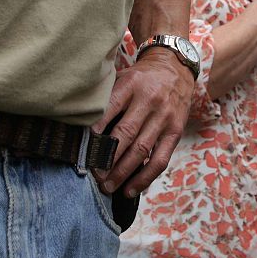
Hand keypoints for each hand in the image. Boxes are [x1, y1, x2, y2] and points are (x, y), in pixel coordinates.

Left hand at [97, 48, 191, 197]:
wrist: (176, 68)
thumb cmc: (141, 77)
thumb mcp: (123, 77)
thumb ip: (107, 97)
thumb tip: (81, 126)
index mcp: (132, 84)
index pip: (111, 108)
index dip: (96, 130)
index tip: (82, 149)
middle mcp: (150, 101)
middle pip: (126, 134)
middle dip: (107, 158)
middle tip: (93, 176)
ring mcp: (164, 118)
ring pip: (142, 150)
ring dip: (123, 172)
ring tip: (107, 186)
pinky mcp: (175, 131)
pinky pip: (160, 160)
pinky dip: (145, 178)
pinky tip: (130, 189)